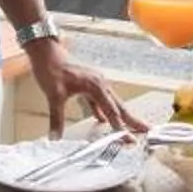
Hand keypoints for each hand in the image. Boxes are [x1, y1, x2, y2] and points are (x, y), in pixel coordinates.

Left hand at [28, 43, 142, 135]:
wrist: (45, 52)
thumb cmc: (51, 69)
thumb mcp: (54, 95)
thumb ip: (57, 118)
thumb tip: (55, 137)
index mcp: (96, 86)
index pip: (112, 111)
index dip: (121, 127)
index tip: (129, 139)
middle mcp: (100, 84)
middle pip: (119, 106)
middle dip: (132, 120)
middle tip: (147, 131)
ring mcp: (96, 83)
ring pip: (112, 103)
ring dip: (121, 116)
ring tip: (132, 128)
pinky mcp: (89, 84)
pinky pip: (101, 101)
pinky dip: (104, 111)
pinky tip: (103, 121)